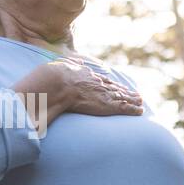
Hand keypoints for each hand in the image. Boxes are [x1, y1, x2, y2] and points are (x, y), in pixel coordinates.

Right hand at [12, 58, 142, 129]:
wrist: (52, 84)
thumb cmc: (45, 81)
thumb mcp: (47, 73)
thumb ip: (48, 75)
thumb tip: (43, 77)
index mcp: (80, 75)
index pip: (96, 80)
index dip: (104, 83)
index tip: (111, 84)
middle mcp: (93, 82)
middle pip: (111, 87)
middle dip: (122, 90)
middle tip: (133, 93)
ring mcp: (99, 92)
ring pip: (120, 96)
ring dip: (131, 100)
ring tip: (140, 102)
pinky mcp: (104, 104)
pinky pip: (122, 107)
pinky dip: (132, 109)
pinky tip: (139, 110)